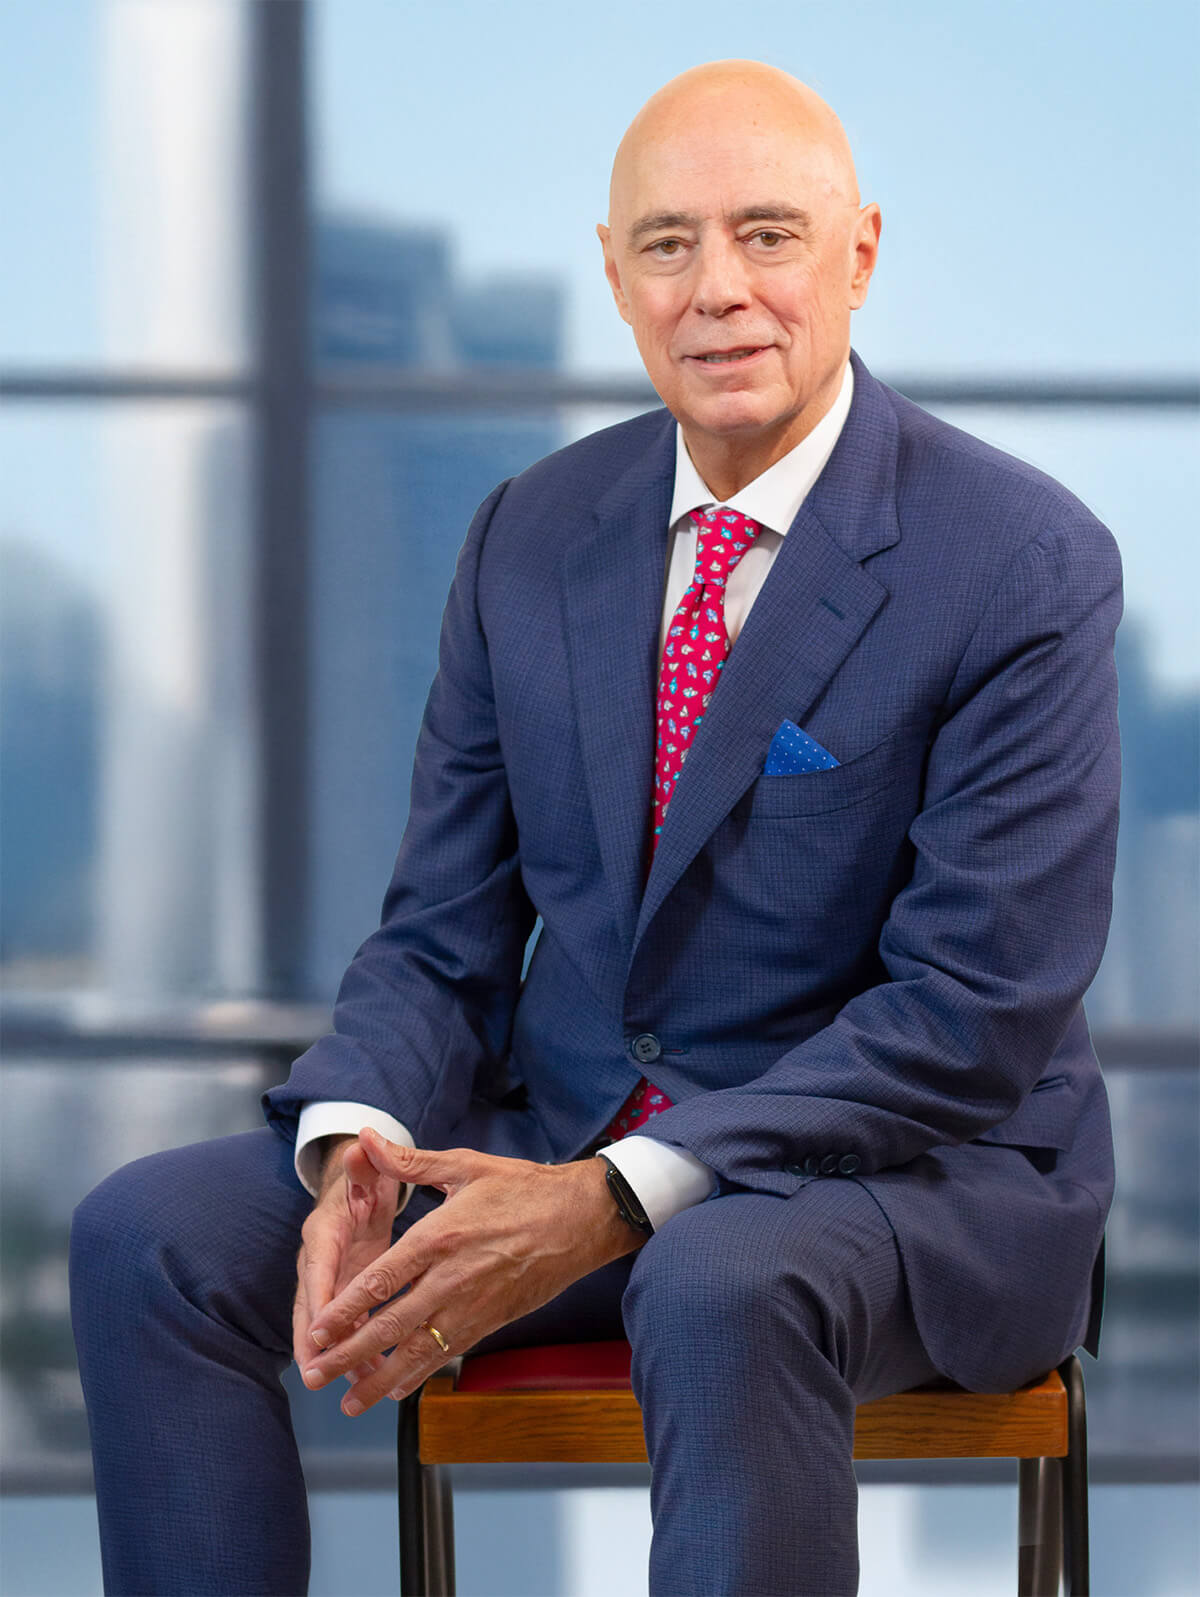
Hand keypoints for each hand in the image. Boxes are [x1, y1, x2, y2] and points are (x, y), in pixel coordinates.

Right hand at [291, 1131, 402, 1384]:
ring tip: (346, 1386)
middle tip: (315, 1374)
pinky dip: (357, 1350)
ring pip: (328, 1325)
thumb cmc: (365, 1180)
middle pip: (311, 1306)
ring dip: (336, 1354)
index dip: (319, 1295)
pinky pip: (348, 1327)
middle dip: (312, 1342)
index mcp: (324, 1232)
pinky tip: (373, 1376)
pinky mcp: (346, 1294)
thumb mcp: (366, 1171)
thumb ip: (364, 1164)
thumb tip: (358, 1149)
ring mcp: (330, 1282)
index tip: (320, 1324)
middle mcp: (319, 1262)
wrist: (360, 1188)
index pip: (318, 1265)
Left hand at [301, 1129, 643, 1415]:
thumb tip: (367, 1138)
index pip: (382, 1280)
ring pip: (417, 1350)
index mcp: (440, 1236)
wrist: (581, 1218)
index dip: (345, 1309)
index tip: (316, 1330)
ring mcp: (472, 1305)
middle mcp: (452, 1277)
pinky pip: (447, 1353)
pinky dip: (419, 1374)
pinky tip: (396, 1391)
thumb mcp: (465, 1166)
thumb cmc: (522, 1187)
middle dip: (349, 1352)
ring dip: (380, 1378)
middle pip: (391, 1324)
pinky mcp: (490, 1321)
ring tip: (348, 1403)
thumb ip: (410, 1162)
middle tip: (315, 1374)